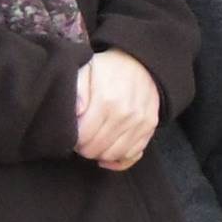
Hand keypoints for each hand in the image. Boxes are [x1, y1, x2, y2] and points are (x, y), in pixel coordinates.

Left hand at [73, 49, 160, 167]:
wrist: (141, 63)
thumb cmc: (108, 69)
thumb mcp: (86, 70)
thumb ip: (77, 90)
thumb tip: (75, 112)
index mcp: (106, 101)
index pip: (83, 137)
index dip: (73, 138)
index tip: (72, 132)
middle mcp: (126, 114)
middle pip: (96, 149)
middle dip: (84, 147)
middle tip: (81, 138)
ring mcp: (140, 123)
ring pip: (114, 155)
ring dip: (100, 153)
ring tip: (94, 141)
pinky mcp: (150, 128)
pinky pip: (132, 155)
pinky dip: (119, 158)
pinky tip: (108, 151)